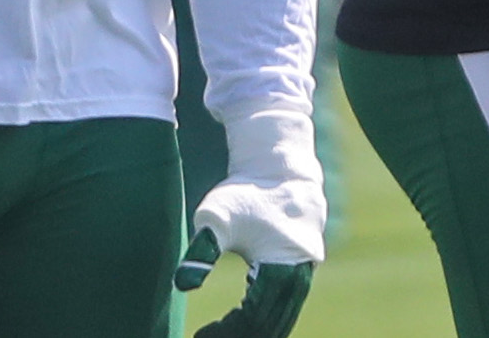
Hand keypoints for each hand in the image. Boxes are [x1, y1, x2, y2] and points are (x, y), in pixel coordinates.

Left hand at [175, 109, 324, 336]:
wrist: (280, 167)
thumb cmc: (246, 191)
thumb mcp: (217, 215)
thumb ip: (201, 248)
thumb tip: (182, 284)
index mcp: (282, 265)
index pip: (256, 318)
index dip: (228, 332)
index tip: (200, 335)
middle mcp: (300, 273)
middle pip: (273, 323)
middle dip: (240, 335)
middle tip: (206, 337)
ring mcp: (306, 270)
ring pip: (284, 315)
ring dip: (254, 327)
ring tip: (220, 331)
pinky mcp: (304, 266)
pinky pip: (287, 302)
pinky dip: (265, 314)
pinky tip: (239, 316)